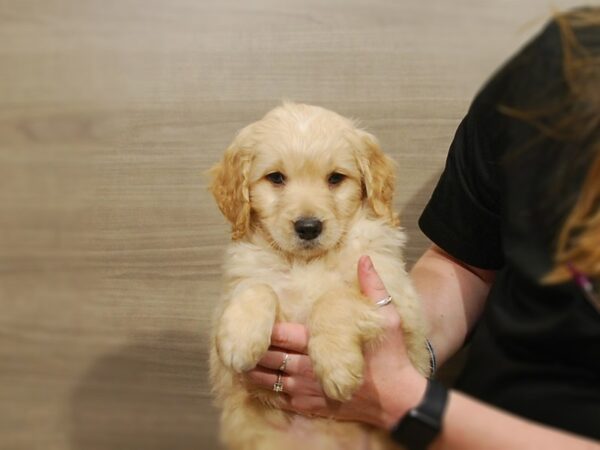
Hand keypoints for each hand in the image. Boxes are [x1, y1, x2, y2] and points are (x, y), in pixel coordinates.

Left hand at [245, 255, 426, 428]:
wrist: (399, 400)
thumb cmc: (391, 358)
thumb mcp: (389, 318)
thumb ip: (373, 287)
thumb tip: (364, 259)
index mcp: (322, 347)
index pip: (284, 336)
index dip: (267, 330)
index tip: (255, 322)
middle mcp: (310, 370)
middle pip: (271, 359)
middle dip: (252, 351)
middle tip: (234, 343)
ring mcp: (310, 391)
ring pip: (270, 381)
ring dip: (252, 372)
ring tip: (236, 363)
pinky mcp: (313, 406)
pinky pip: (281, 400)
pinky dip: (264, 392)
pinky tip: (253, 385)